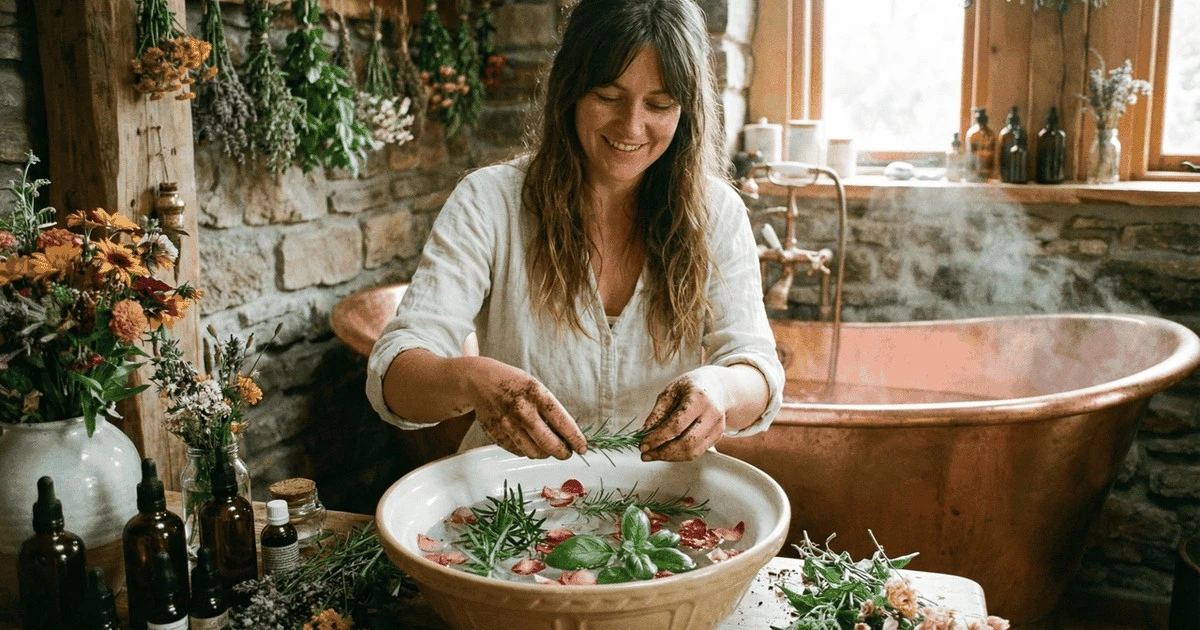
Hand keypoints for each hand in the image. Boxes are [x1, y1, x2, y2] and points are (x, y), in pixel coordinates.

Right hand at [467, 359, 586, 459]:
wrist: (479, 380)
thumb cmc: (514, 384)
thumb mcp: (535, 387)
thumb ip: (549, 409)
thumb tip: (568, 435)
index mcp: (537, 394)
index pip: (563, 422)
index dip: (575, 439)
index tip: (582, 447)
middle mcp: (522, 410)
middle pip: (549, 443)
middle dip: (563, 453)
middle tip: (567, 453)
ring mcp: (508, 424)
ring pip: (534, 452)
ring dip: (546, 454)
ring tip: (549, 449)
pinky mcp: (496, 434)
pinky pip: (518, 451)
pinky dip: (527, 451)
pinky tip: (530, 443)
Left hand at [639, 366, 728, 461]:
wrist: (717, 387)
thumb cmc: (691, 387)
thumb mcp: (671, 391)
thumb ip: (657, 413)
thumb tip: (644, 433)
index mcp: (698, 399)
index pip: (676, 425)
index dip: (658, 438)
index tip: (642, 445)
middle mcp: (712, 415)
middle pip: (687, 443)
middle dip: (663, 452)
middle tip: (645, 454)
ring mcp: (717, 428)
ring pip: (692, 452)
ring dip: (670, 457)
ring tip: (653, 455)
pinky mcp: (717, 437)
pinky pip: (696, 452)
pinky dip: (679, 455)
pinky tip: (666, 452)